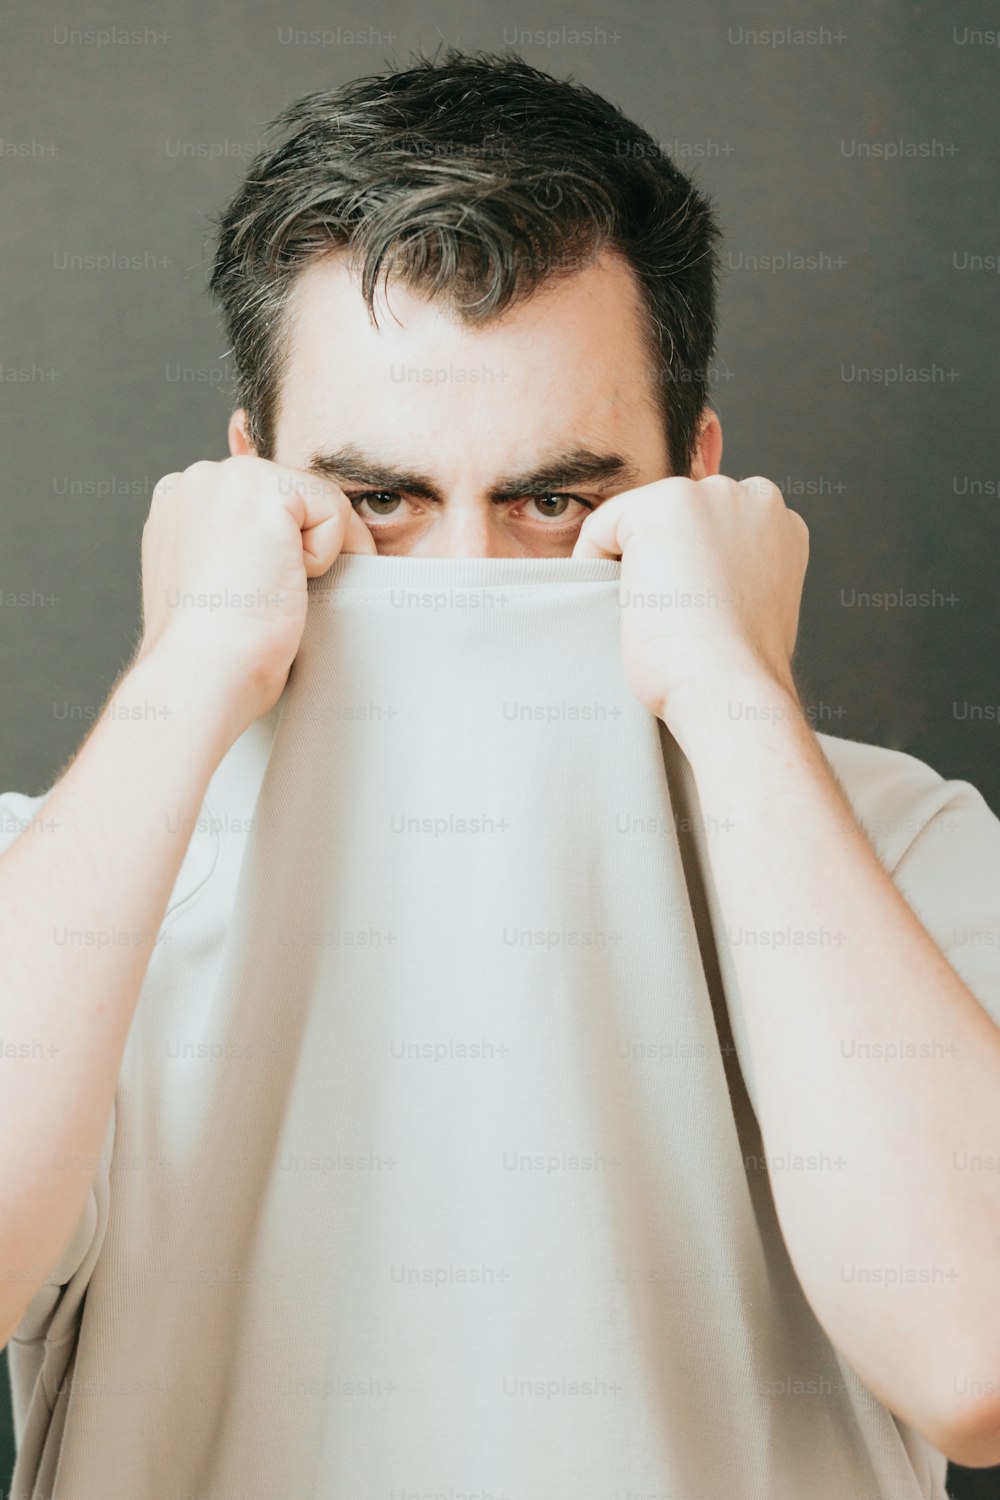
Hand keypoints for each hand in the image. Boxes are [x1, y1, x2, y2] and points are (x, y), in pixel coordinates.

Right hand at [132, 454, 375, 747]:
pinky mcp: (263, 491)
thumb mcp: (215, 589)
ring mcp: (224, 480)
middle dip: (303, 547)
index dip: (284, 550)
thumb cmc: (211, 657)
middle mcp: (195, 482)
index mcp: (178, 507)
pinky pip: (334, 509)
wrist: (200, 674)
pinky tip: (279, 583)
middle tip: (271, 599)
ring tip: (267, 593)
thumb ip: (236, 554)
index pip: (263, 506)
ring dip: (311, 556)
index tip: (263, 594)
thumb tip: (282, 560)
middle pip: (294, 497)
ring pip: (316, 502)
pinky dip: (324, 556)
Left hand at [572, 474, 808, 742]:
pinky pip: (603, 525)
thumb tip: (692, 576)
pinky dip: (594, 563)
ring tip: (644, 612)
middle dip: (660, 557)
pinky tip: (622, 604)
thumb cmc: (735, 669)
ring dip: (632, 560)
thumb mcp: (749, 608)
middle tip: (656, 613)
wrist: (727, 685)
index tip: (679, 612)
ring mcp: (709, 495)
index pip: (709, 527)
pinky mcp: (662, 505)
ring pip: (641, 518)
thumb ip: (733, 573)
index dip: (686, 569)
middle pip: (676, 516)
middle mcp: (753, 497)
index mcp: (780, 524)